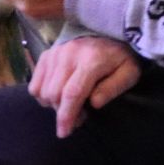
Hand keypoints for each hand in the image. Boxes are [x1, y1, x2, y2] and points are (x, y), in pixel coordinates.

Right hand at [26, 36, 140, 136]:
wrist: (108, 31)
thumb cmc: (120, 57)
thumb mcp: (128, 73)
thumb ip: (113, 88)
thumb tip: (94, 104)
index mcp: (91, 60)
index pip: (72, 93)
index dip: (67, 116)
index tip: (64, 133)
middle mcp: (68, 55)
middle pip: (55, 94)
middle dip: (63, 112)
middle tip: (79, 116)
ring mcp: (55, 53)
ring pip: (43, 91)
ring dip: (53, 105)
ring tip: (70, 104)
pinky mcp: (46, 55)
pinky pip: (34, 84)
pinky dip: (43, 95)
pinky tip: (58, 94)